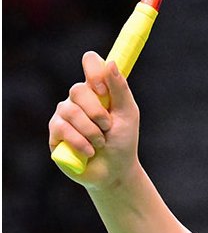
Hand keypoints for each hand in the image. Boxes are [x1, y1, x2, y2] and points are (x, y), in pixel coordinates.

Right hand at [49, 52, 140, 189]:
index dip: (94, 72)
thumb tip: (111, 63)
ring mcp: (63, 115)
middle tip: (109, 127)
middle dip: (98, 112)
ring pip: (70, 111)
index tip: (103, 90)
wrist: (114, 170)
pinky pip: (62, 129)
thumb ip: (120, 89)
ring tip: (101, 142)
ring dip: (92, 131)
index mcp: (97, 89)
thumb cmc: (123, 140)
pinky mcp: (54, 133)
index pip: (90, 62)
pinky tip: (90, 151)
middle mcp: (77, 99)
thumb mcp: (128, 113)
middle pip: (78, 89)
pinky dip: (81, 142)